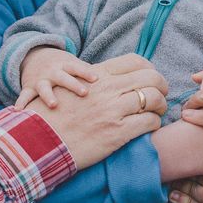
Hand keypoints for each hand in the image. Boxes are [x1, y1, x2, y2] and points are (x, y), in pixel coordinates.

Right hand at [16, 47, 99, 108]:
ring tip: (54, 104)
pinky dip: (21, 103)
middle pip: (64, 78)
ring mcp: (40, 80)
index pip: (78, 68)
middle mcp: (53, 72)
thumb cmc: (64, 66)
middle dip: (73, 85)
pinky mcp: (29, 87)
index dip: (87, 73)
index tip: (96, 79)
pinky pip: (24, 95)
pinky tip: (19, 111)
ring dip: (49, 95)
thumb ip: (93, 73)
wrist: (35, 56)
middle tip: (84, 93)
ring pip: (44, 88)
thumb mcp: (75, 64)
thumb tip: (118, 82)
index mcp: (66, 65)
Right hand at [29, 56, 167, 168]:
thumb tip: (113, 80)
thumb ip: (94, 81)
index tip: (152, 80)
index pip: (136, 61)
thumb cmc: (54, 116)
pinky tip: (149, 127)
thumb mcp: (71, 88)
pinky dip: (154, 124)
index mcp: (98, 75)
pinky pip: (149, 122)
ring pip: (154, 98)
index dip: (150, 69)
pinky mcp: (117, 133)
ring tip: (157, 112)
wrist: (40, 141)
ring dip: (160, 105)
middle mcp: (108, 89)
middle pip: (151, 77)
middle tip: (161, 95)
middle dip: (162, 86)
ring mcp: (113, 111)